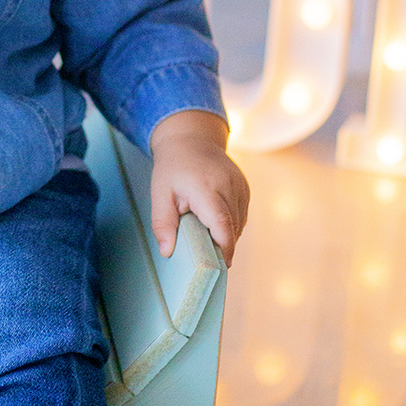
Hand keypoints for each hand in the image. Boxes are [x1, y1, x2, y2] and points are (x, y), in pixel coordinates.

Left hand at [148, 109, 248, 267]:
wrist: (191, 138)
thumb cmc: (172, 168)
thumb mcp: (159, 193)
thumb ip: (163, 223)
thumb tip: (167, 252)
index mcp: (205, 187)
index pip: (221, 223)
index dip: (223, 248)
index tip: (219, 267)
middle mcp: (228, 186)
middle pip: (232, 227)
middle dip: (222, 247)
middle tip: (209, 261)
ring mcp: (240, 186)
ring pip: (239, 223)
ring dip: (226, 236)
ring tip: (208, 239)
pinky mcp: (245, 188)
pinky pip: (242, 215)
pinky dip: (231, 225)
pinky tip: (216, 225)